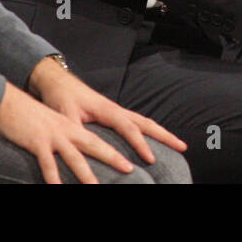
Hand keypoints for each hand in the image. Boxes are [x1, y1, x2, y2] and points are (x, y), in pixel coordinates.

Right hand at [0, 79, 174, 183]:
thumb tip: (88, 153)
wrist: (9, 102)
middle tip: (131, 170)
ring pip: (74, 156)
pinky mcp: (37, 141)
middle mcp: (69, 130)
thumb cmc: (34, 118)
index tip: (149, 155)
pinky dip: (52, 176)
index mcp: (77, 126)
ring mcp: (54, 135)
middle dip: (114, 158)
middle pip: (96, 144)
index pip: (106, 135)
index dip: (131, 142)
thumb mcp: (58, 125)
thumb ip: (73, 138)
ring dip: (85, 174)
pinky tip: (57, 188)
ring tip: (96, 188)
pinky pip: (46, 163)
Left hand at [27, 57, 186, 168]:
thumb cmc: (61, 98)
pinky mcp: (114, 115)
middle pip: (147, 123)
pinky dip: (150, 132)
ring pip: (145, 122)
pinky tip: (154, 142)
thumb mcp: (65, 116)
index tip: (150, 159)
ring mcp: (117, 111)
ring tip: (178, 145)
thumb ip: (75, 132)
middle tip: (183, 146)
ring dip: (161, 133)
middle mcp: (116, 110)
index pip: (129, 128)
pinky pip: (137, 124)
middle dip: (165, 135)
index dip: (140, 143)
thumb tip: (81, 151)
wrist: (57, 82)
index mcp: (107, 110)